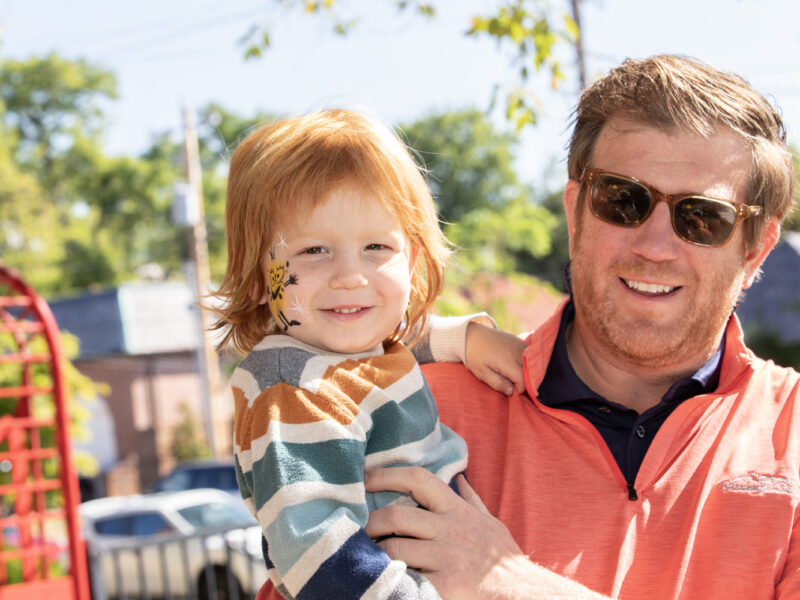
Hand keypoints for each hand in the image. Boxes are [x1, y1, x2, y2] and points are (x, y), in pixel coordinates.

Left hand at [365, 466, 523, 598]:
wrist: (525, 594)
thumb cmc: (504, 560)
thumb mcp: (491, 522)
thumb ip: (472, 500)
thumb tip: (460, 478)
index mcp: (457, 510)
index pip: (419, 479)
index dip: (388, 474)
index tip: (366, 478)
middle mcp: (450, 530)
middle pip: (397, 516)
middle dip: (371, 522)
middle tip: (358, 529)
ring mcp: (446, 558)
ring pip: (395, 548)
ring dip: (375, 552)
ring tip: (365, 554)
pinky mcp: (443, 586)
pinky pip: (406, 578)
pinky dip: (391, 576)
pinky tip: (382, 576)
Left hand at [464, 322, 526, 395]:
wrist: (473, 334)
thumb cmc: (475, 355)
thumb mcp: (481, 372)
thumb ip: (497, 383)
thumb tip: (511, 391)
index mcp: (508, 361)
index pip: (523, 380)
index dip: (519, 389)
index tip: (510, 391)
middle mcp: (518, 352)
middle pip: (529, 373)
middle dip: (523, 381)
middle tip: (509, 383)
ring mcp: (520, 345)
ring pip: (531, 364)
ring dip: (524, 371)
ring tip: (510, 373)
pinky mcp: (520, 341)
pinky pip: (528, 355)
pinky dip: (524, 362)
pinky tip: (513, 364)